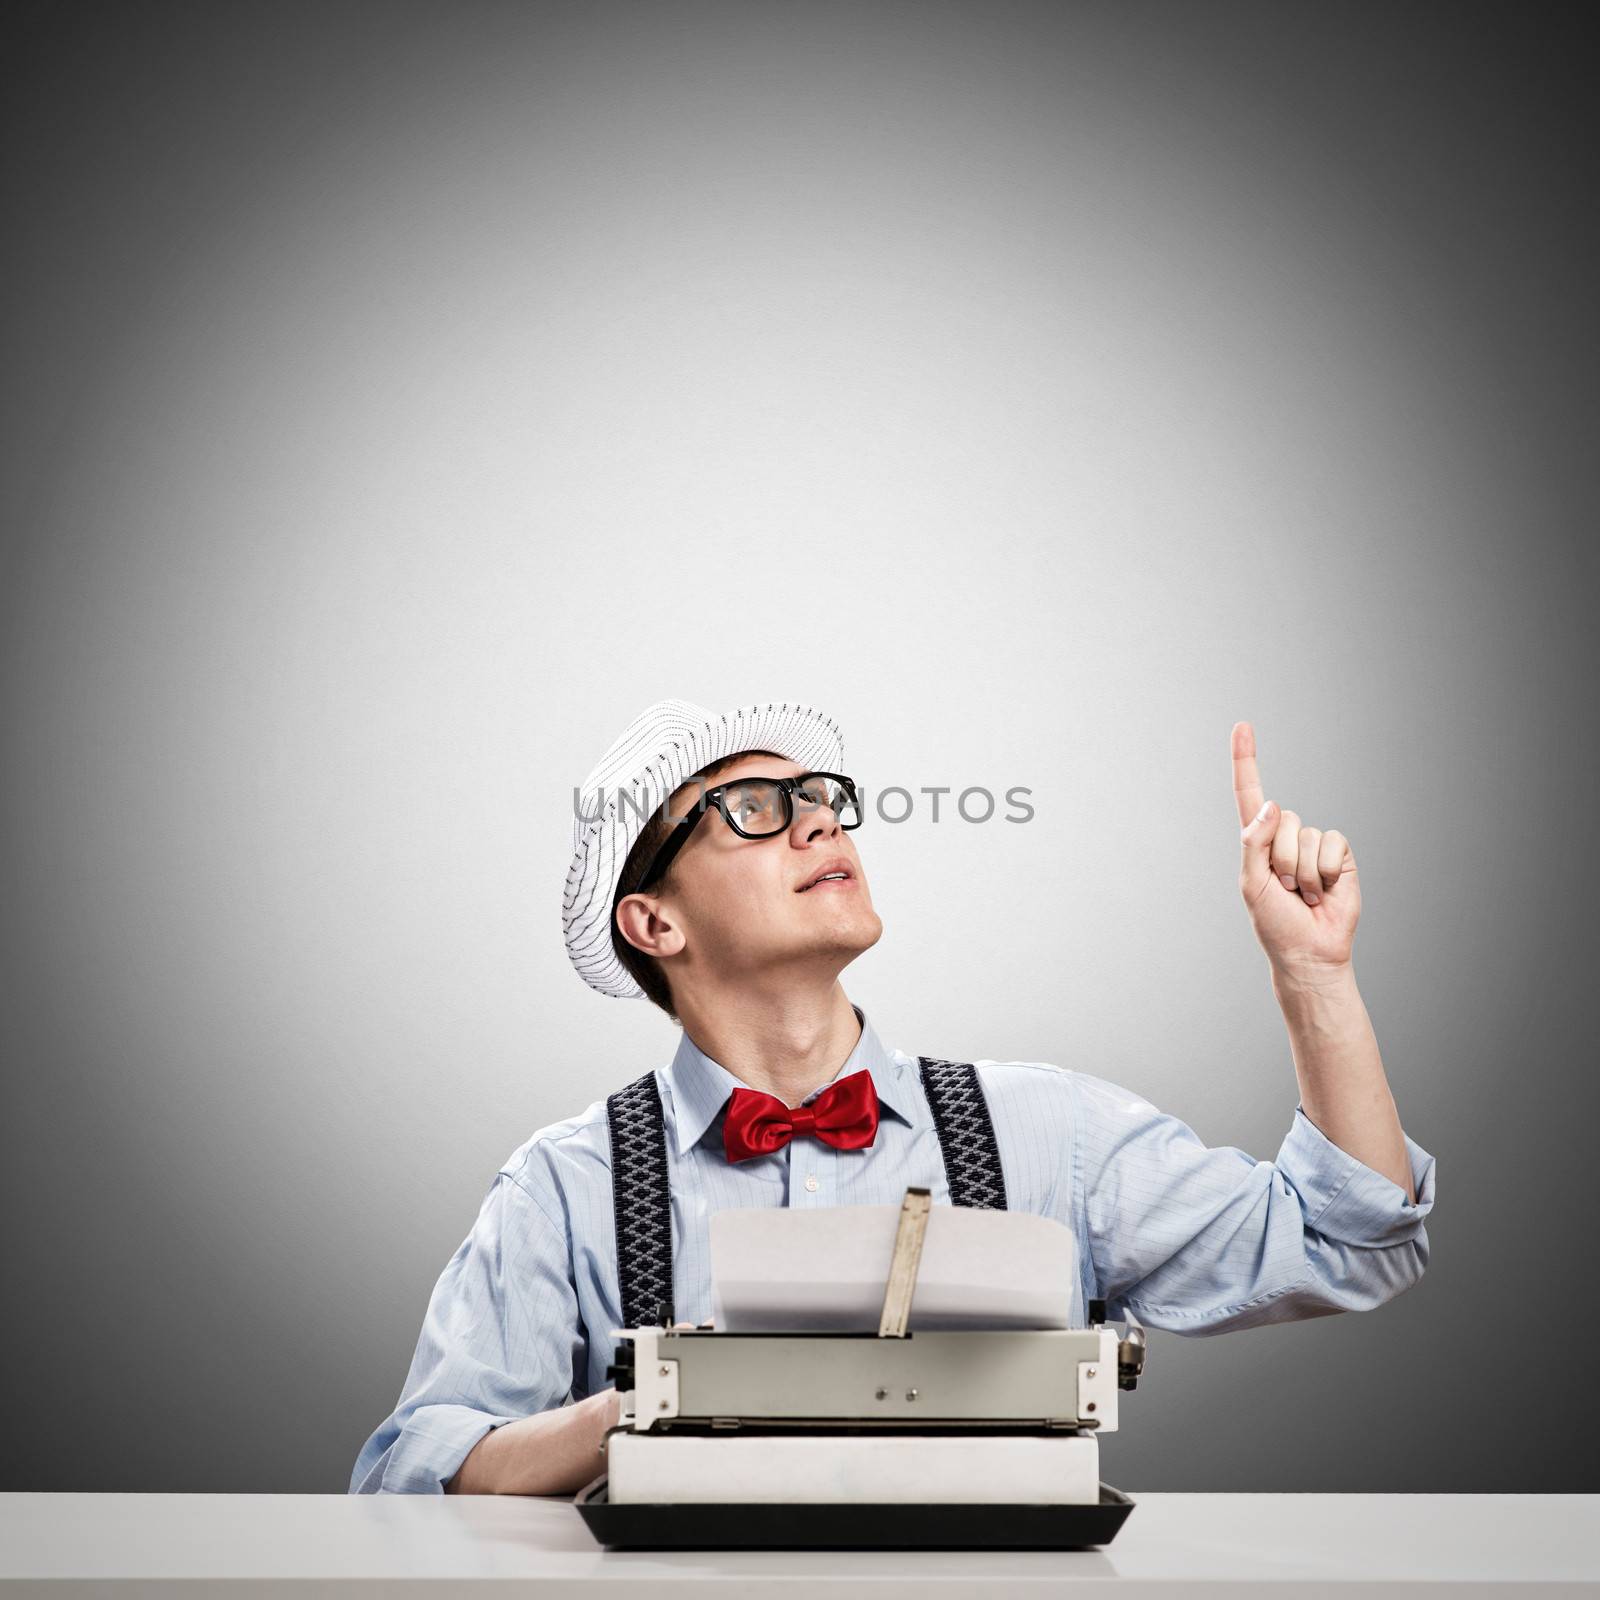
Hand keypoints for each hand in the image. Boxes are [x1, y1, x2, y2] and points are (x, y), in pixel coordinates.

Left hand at [1232, 721, 1359, 976]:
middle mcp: (1286, 836)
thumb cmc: (1275, 922)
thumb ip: (1255, 843)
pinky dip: (1325, 872)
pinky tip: (1324, 891)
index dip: (1246, 759)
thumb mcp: (1251, 884)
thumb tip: (1273, 804)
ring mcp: (1314, 844)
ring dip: (1303, 872)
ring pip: (1307, 836)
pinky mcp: (1340, 855)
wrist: (1311, 951)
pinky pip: (1333, 845)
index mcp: (1258, 840)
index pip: (1250, 793)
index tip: (1242, 725)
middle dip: (1281, 860)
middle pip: (1284, 820)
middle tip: (1284, 889)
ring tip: (1303, 894)